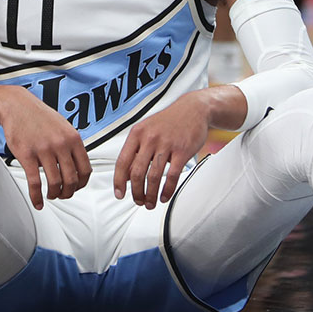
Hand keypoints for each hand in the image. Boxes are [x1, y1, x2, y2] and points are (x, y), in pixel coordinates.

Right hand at [2, 87, 91, 209]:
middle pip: (72, 180)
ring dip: (54, 195)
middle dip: (68, 193)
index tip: (76, 188)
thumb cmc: (39, 117)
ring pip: (55, 183)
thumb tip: (79, 166)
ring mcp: (44, 150)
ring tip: (51, 195)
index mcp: (73, 138)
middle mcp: (61, 144)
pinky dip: (37, 197)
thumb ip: (72, 145)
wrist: (16, 105)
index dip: (82, 184)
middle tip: (63, 195)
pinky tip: (37, 202)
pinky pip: (35, 183)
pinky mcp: (27, 155)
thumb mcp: (63, 127)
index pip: (85, 169)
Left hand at [113, 92, 209, 208]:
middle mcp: (149, 138)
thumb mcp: (146, 130)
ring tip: (150, 203)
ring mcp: (166, 144)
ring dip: (150, 195)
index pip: (122, 162)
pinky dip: (167, 190)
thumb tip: (125, 175)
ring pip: (153, 177)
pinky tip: (164, 196)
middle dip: (135, 192)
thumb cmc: (169, 121)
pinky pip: (172, 176)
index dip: (118, 181)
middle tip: (138, 201)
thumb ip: (135, 150)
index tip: (119, 194)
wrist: (194, 109)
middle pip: (136, 173)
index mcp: (137, 133)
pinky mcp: (182, 151)